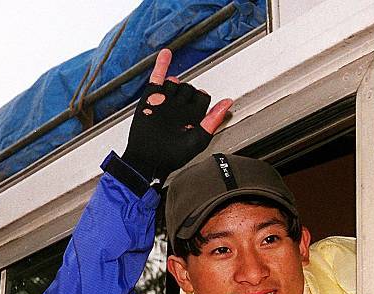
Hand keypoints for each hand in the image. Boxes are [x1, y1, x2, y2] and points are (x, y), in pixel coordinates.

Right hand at [122, 48, 232, 182]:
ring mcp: (165, 102)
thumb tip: (228, 103)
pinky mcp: (150, 99)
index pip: (203, 99)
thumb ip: (212, 122)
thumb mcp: (197, 141)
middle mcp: (179, 108)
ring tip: (171, 99)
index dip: (203, 99)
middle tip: (181, 108)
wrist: (146, 160)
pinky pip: (157, 78)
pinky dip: (161, 65)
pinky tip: (166, 54)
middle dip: (188, 93)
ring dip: (177, 84)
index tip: (201, 104)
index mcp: (192, 118)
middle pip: (189, 89)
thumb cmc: (170, 157)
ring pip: (175, 83)